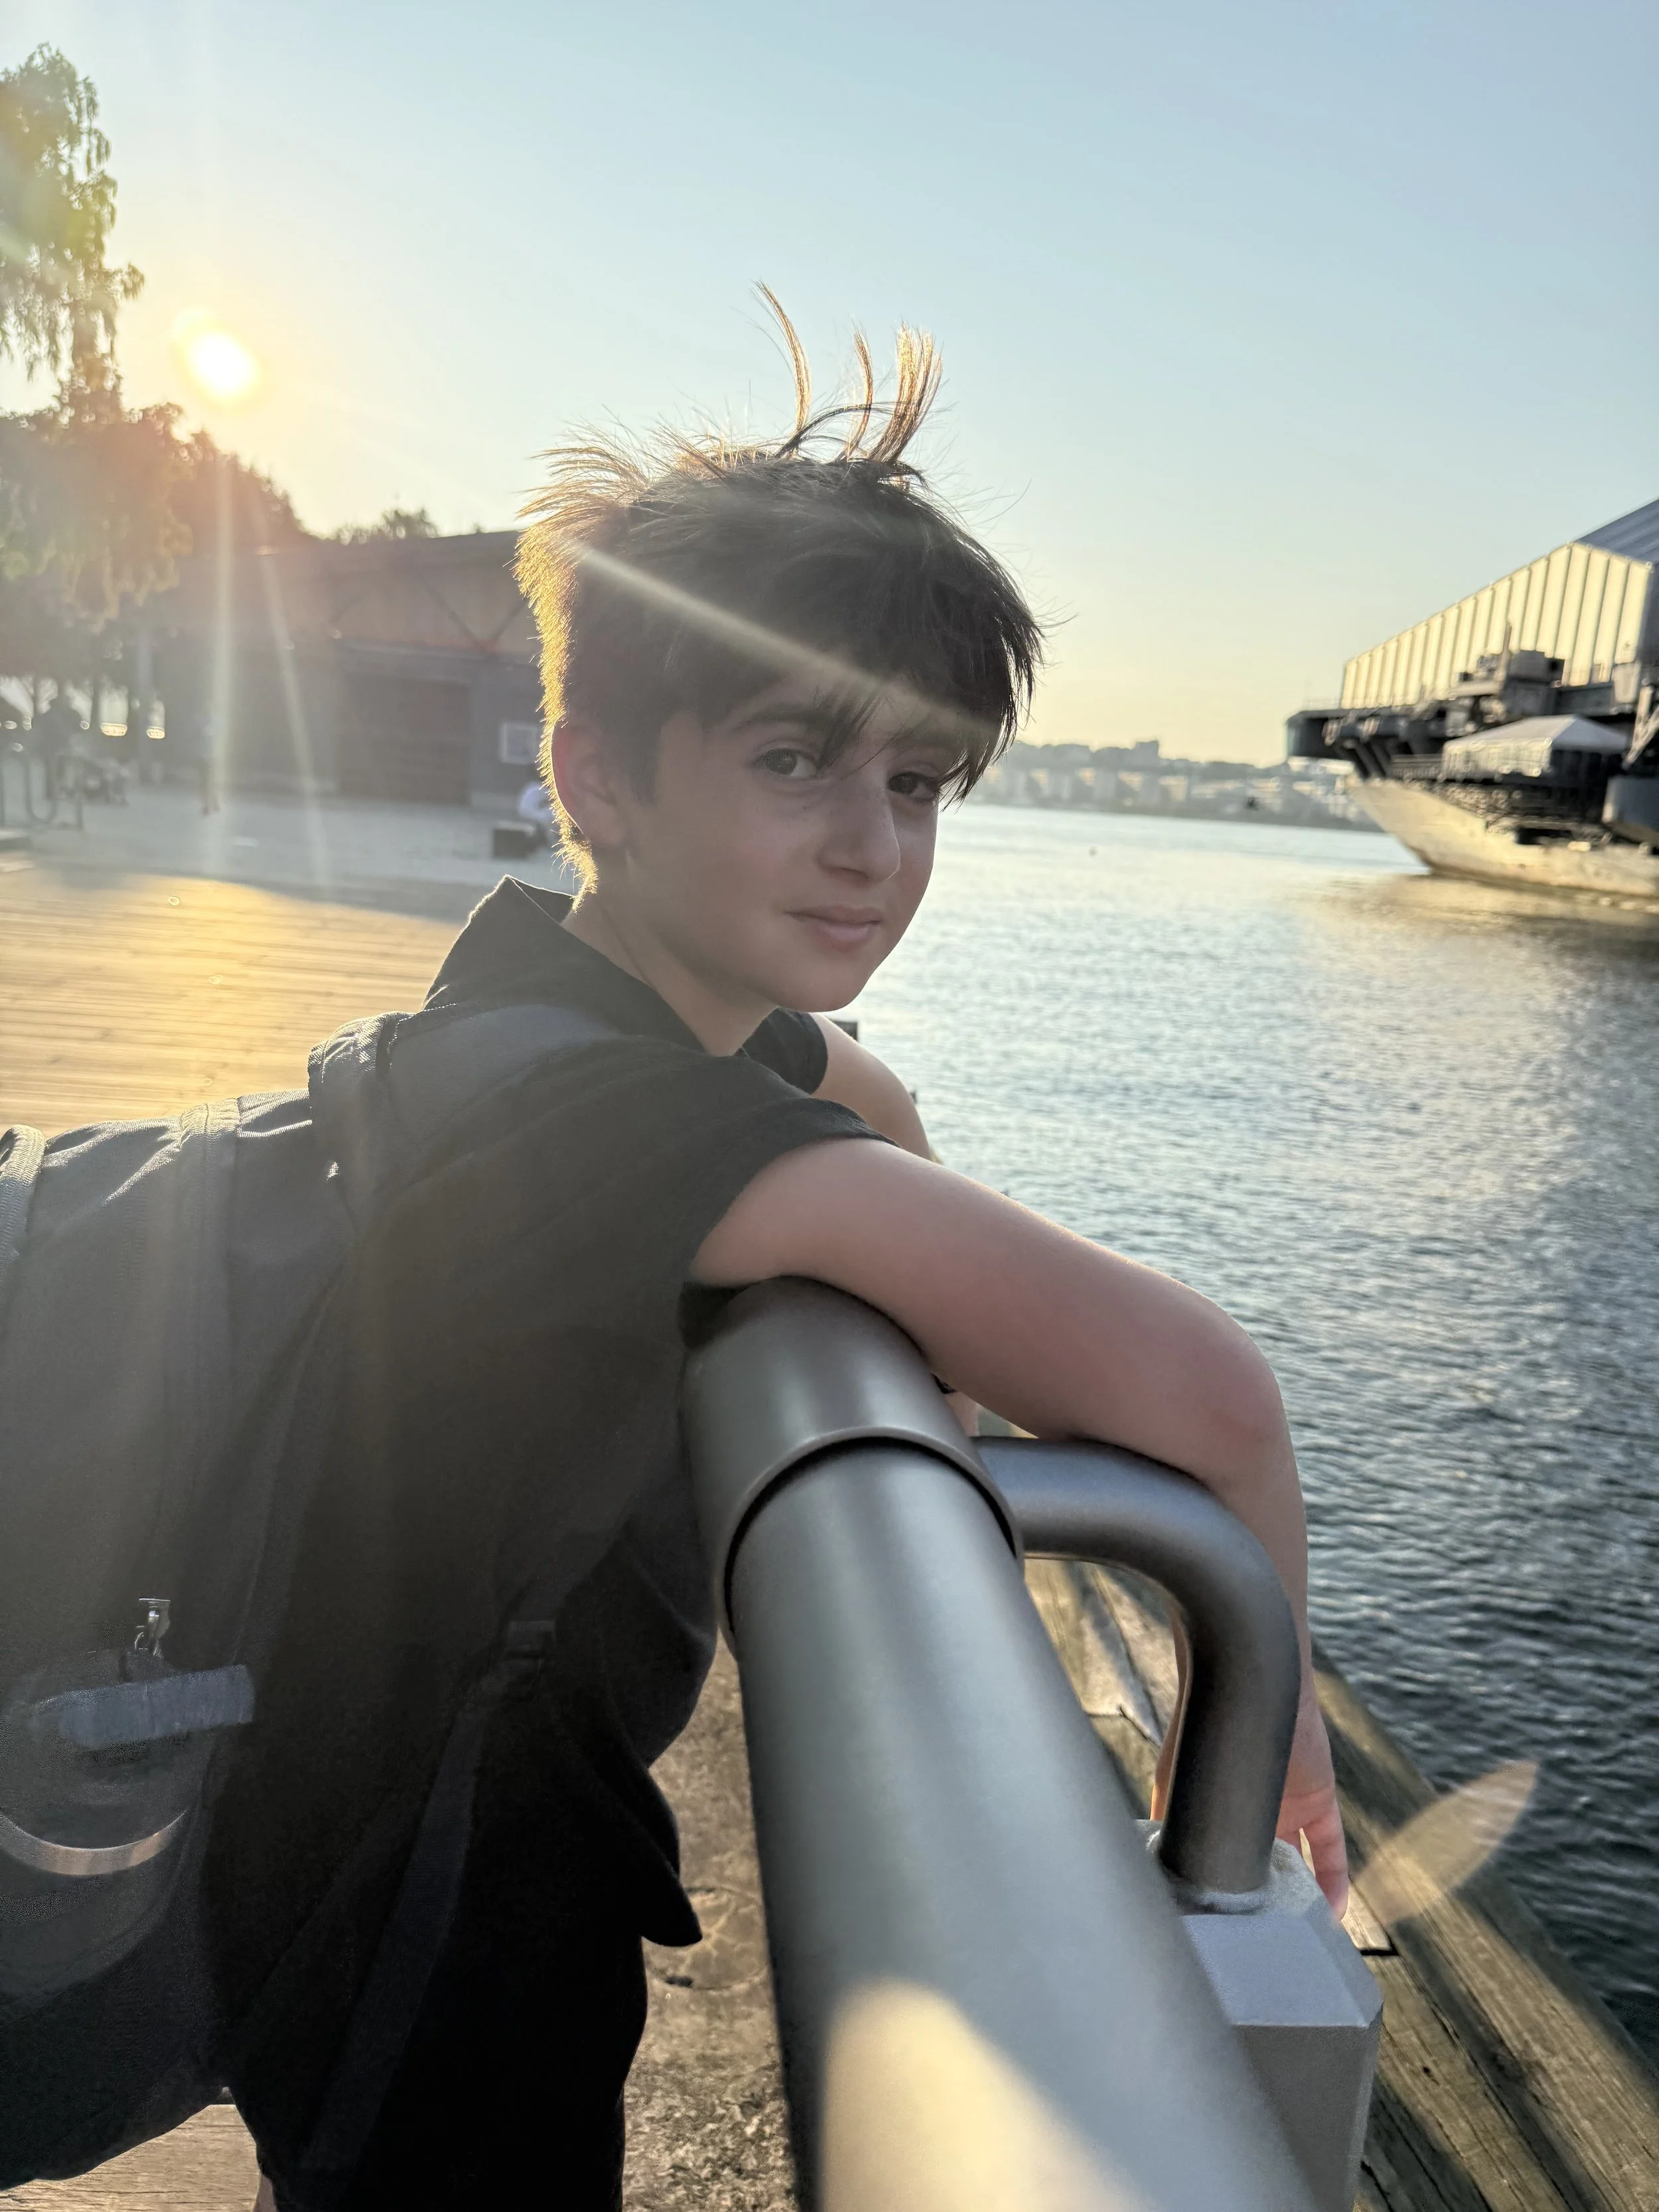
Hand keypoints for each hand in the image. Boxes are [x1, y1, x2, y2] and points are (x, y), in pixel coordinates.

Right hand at [1152, 1664, 1348, 1917]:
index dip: (1231, 1894)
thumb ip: (1167, 1823)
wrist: (1245, 1689)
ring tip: (1303, 1938)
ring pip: (1302, 1863)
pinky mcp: (1319, 1799)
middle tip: (1270, 1943)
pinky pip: (1330, 1845)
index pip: (1228, 1860)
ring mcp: (1289, 1805)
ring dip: (1305, 1896)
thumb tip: (1149, 1873)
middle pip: (1267, 1867)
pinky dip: (1335, 1878)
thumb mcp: (1174, 1784)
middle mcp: (1255, 1811)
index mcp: (1221, 1811)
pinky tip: (1333, 1910)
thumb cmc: (1201, 1730)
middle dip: (1269, 1902)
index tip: (1231, 1933)